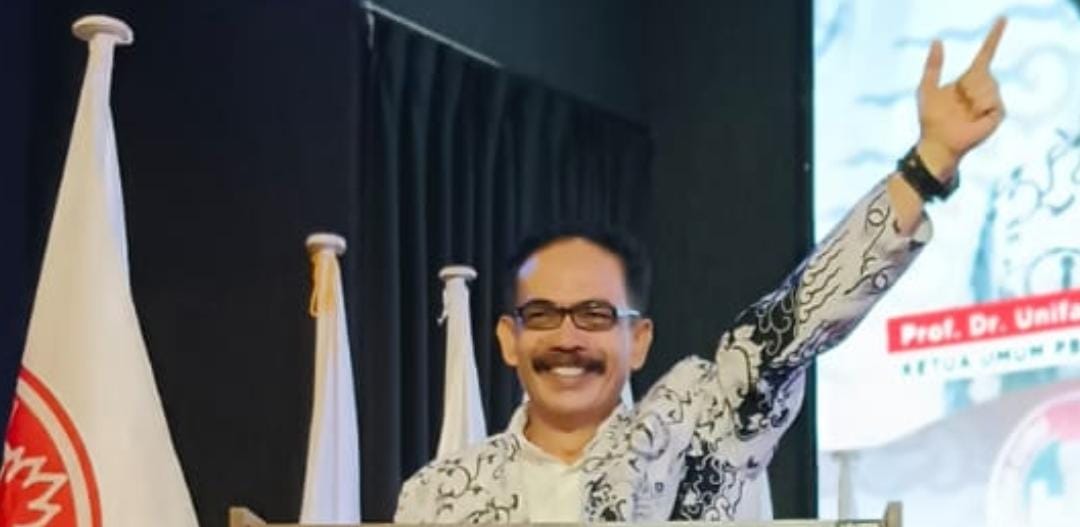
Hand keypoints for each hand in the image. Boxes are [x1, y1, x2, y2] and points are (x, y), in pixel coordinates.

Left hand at [916, 17, 1006, 180]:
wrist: (937, 141)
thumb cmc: (930, 118)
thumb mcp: (927, 88)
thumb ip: (932, 65)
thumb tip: (937, 41)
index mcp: (969, 79)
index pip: (986, 54)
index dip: (994, 36)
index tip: (1002, 19)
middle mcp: (983, 87)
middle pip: (984, 73)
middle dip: (967, 86)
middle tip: (957, 102)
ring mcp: (992, 101)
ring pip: (988, 86)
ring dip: (972, 98)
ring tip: (964, 112)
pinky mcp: (997, 114)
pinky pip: (992, 102)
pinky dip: (979, 108)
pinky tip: (973, 118)